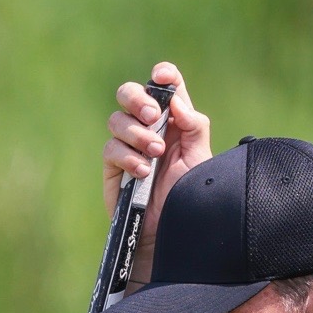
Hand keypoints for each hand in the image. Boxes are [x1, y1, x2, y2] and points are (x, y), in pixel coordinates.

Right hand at [101, 64, 209, 273]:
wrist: (172, 236)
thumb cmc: (191, 198)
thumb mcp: (201, 159)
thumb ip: (194, 126)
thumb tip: (176, 102)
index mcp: (174, 122)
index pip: (165, 88)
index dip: (163, 76)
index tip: (163, 76)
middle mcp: (149, 130)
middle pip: (130, 94)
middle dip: (138, 98)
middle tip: (153, 116)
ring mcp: (128, 148)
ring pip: (117, 120)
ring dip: (137, 132)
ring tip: (155, 152)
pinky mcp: (113, 169)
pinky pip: (111, 150)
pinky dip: (128, 156)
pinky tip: (143, 172)